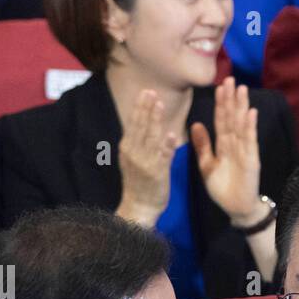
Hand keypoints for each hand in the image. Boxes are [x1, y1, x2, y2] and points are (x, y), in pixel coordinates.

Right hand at [116, 89, 177, 226]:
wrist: (139, 207)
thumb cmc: (139, 184)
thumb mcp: (132, 159)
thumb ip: (137, 142)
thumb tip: (142, 123)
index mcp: (127, 148)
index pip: (134, 123)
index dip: (140, 107)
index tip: (145, 92)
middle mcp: (134, 153)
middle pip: (140, 127)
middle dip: (146, 108)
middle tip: (151, 91)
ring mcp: (144, 163)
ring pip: (150, 138)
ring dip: (155, 120)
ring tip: (159, 104)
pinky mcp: (156, 173)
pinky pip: (162, 157)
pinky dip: (166, 145)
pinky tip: (170, 133)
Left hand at [191, 77, 262, 223]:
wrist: (236, 208)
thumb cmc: (223, 188)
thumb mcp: (207, 164)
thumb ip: (202, 145)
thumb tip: (195, 123)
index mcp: (224, 145)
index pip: (222, 120)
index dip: (220, 103)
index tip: (219, 86)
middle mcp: (236, 144)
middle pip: (232, 118)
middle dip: (231, 99)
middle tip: (230, 79)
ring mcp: (245, 151)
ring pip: (242, 125)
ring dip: (242, 107)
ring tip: (241, 89)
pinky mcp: (252, 160)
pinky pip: (250, 141)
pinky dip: (250, 127)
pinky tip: (251, 113)